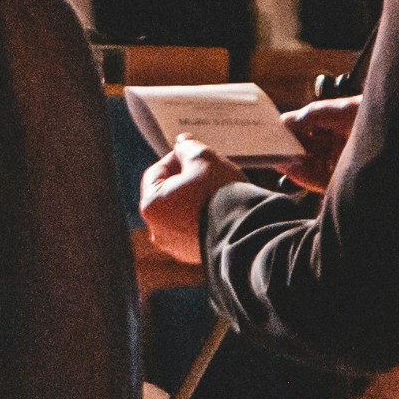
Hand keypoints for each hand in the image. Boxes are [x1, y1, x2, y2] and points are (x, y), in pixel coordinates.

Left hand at [137, 138, 238, 270]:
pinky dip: (206, 217)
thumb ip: (188, 147)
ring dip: (197, 199)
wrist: (247, 234)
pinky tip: (223, 208)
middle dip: (187, 180)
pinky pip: (197, 229)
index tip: (195, 154)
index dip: (177, 158)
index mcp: (151, 205)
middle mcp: (158, 230)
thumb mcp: (203, 158)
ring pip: (184, 212)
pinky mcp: (196, 255)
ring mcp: (177, 246)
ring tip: (219, 189)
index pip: (157, 171)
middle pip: (170, 193)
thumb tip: (182, 143)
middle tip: (208, 170)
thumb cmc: (220, 194)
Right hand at [276, 98, 357, 192]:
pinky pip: (319, 180)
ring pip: (312, 163)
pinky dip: (303, 176)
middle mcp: (343, 143)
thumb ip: (313, 114)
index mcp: (343, 123)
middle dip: (291, 146)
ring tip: (276, 157)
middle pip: (310, 145)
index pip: (311, 125)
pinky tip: (289, 169)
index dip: (292, 128)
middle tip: (270, 146)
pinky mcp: (345, 182)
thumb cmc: (378, 119)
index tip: (274, 129)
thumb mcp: (343, 109)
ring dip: (294, 162)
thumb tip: (286, 121)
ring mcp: (344, 163)